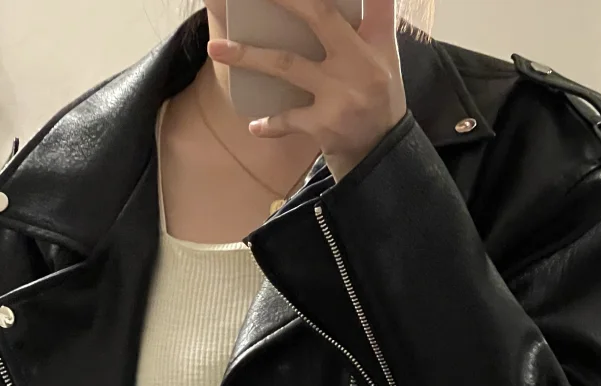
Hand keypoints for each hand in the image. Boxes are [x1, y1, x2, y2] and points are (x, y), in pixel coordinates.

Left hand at [207, 0, 407, 181]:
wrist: (384, 155)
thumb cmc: (378, 96)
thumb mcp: (384, 53)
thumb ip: (376, 15)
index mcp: (374, 42)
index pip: (366, 1)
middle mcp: (360, 64)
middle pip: (319, 17)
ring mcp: (340, 96)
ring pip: (287, 65)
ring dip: (248, 56)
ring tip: (216, 49)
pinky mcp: (326, 125)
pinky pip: (289, 119)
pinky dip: (270, 124)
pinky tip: (254, 126)